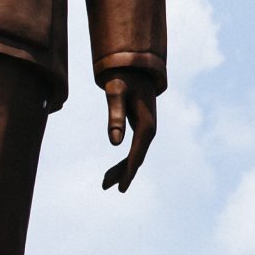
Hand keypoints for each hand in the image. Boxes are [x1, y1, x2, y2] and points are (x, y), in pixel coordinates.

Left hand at [101, 70, 158, 192]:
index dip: (128, 172)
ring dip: (123, 169)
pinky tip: (117, 168)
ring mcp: (146, 129)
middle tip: (105, 186)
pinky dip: (125, 159)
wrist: (133, 66)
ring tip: (105, 182)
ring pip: (135, 155)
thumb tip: (115, 143)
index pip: (137, 154)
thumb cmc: (123, 78)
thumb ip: (115, 115)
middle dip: (122, 174)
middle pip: (136, 158)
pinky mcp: (140, 126)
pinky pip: (134, 148)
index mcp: (146, 125)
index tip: (121, 188)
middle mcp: (149, 130)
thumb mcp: (116, 93)